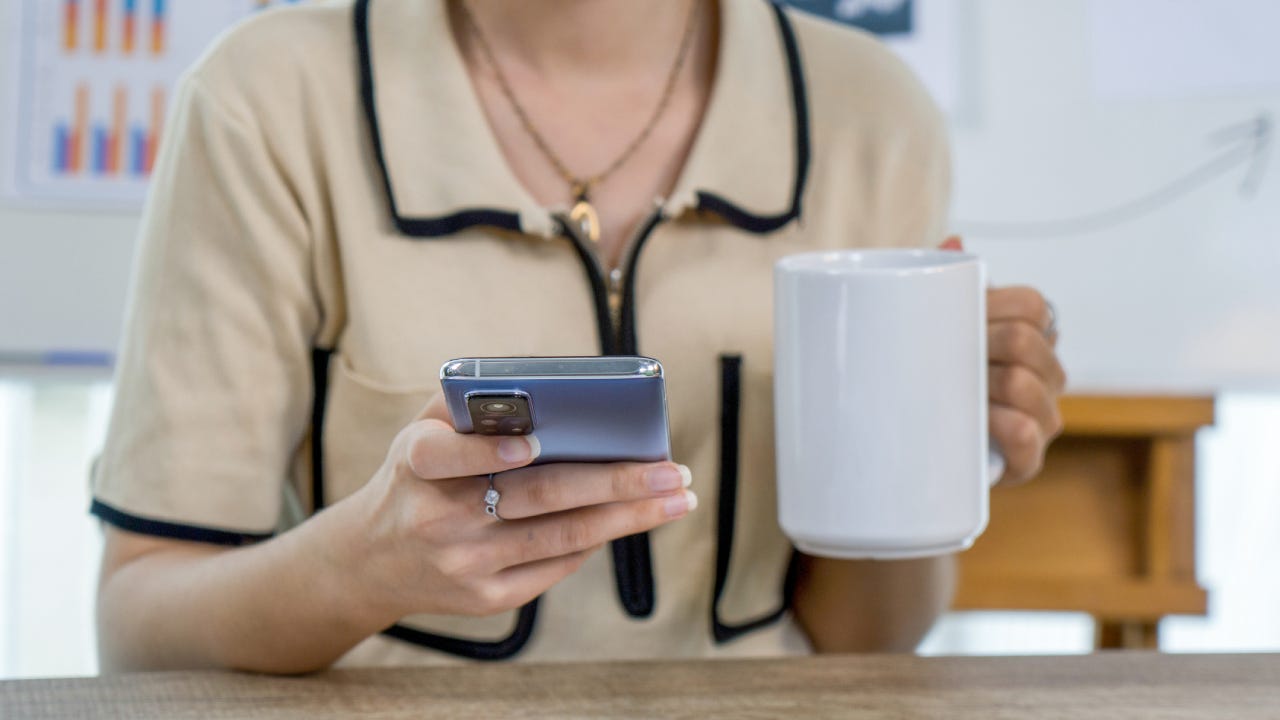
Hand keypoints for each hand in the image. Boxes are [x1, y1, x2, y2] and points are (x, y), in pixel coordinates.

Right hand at [334, 394, 695, 623]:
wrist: (372, 560)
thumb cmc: (417, 478)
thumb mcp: (421, 431)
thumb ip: (472, 405)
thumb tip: (552, 390)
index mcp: (417, 465)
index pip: (447, 456)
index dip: (491, 448)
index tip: (534, 443)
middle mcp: (439, 518)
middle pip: (538, 497)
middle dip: (614, 482)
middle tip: (671, 469)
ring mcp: (465, 564)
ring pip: (561, 536)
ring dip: (628, 517)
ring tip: (676, 497)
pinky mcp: (487, 598)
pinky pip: (556, 565)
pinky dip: (598, 539)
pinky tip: (634, 519)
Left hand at [941, 236, 1066, 484]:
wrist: (910, 448)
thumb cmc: (929, 378)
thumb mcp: (934, 329)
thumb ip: (946, 284)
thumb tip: (954, 243)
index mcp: (1033, 337)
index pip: (1031, 305)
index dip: (988, 306)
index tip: (955, 320)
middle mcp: (1047, 375)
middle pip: (1024, 340)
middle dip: (976, 345)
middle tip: (940, 359)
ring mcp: (1043, 417)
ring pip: (1023, 383)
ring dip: (979, 384)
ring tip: (950, 393)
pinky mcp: (1028, 460)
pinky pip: (1025, 432)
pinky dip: (996, 423)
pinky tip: (972, 422)